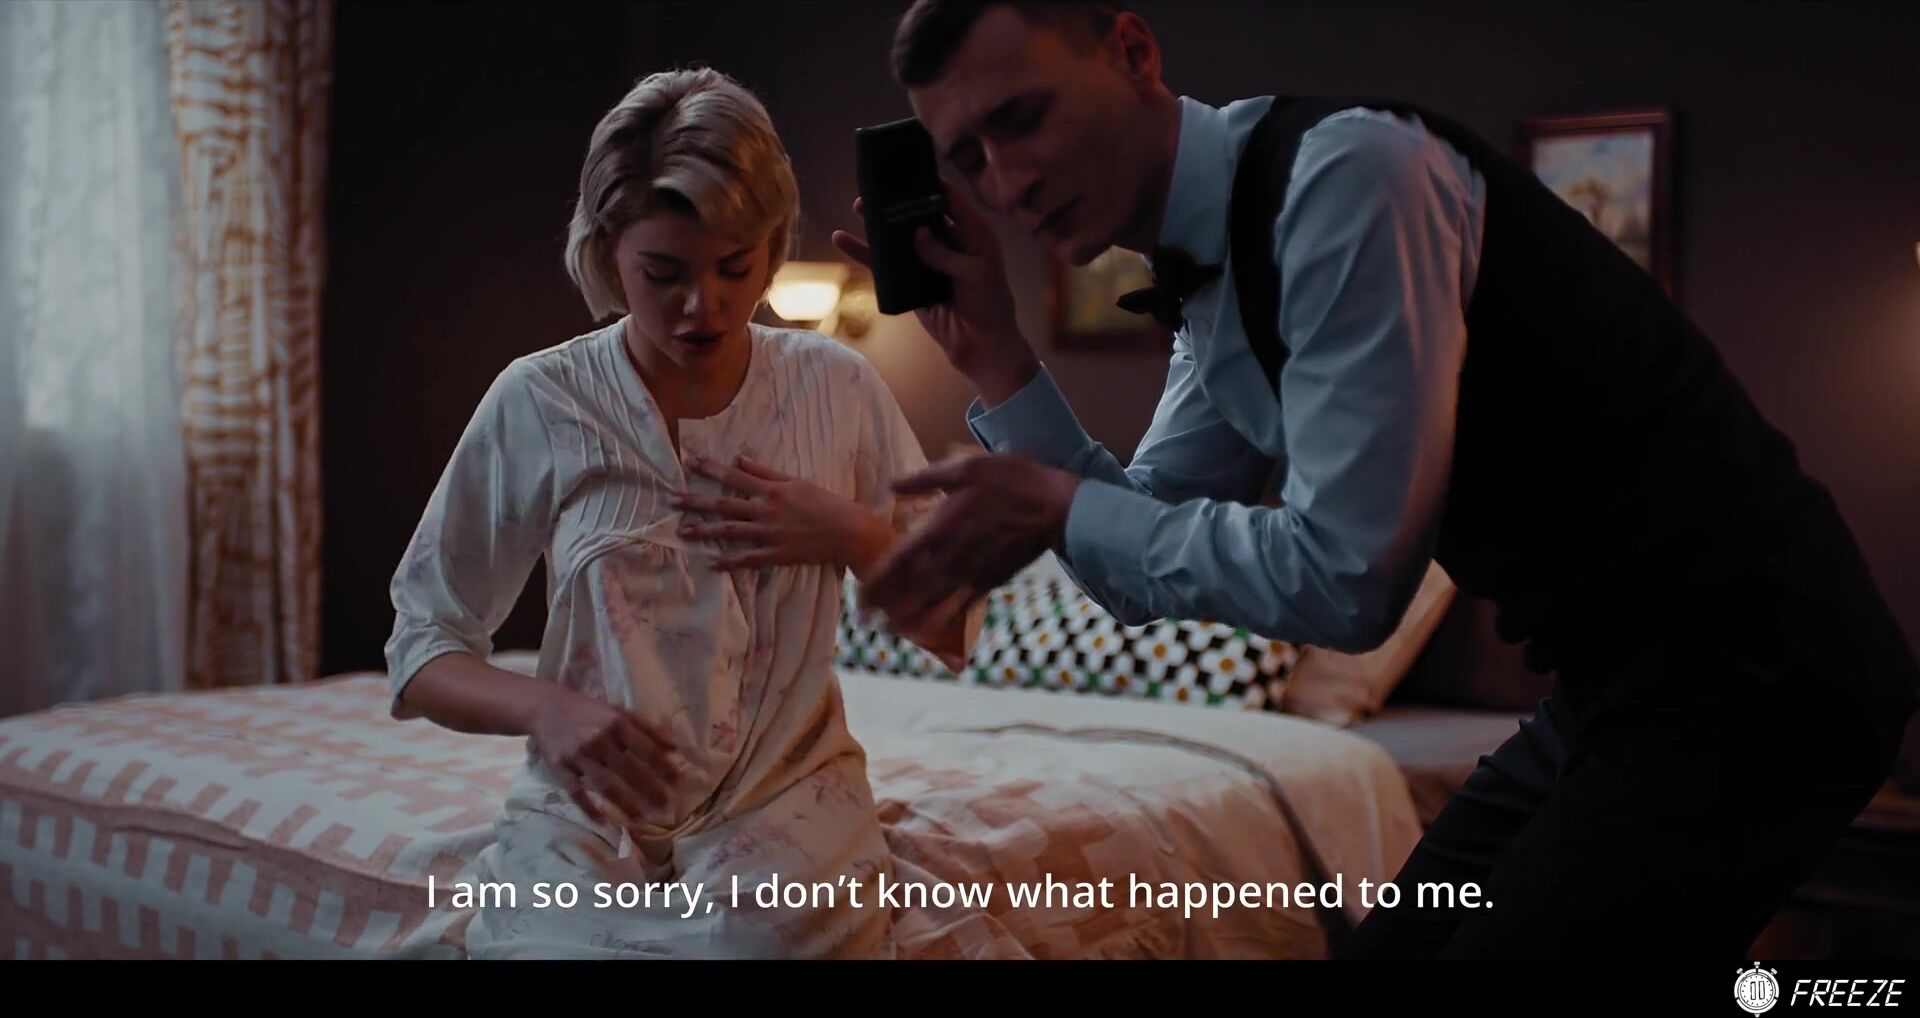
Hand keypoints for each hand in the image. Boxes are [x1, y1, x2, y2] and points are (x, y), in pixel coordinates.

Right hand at [529, 686, 678, 833]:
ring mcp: (578, 755)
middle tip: (666, 810)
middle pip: (628, 770)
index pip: (645, 749)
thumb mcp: (619, 711)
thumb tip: (675, 748)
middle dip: (649, 791)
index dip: (663, 767)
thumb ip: (647, 729)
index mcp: (616, 723)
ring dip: (624, 804)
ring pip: (604, 785)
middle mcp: (598, 739)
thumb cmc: (589, 711)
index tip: (678, 783)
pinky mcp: (560, 768)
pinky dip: (589, 808)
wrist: (545, 707)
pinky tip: (603, 821)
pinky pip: (576, 792)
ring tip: (641, 821)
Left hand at [674, 454, 891, 575]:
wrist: (846, 530)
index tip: (687, 462)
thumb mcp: (795, 480)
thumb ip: (765, 472)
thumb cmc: (824, 502)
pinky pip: (747, 559)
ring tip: (682, 532)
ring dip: (704, 531)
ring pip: (729, 531)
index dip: (709, 468)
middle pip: (723, 504)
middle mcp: (765, 510)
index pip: (733, 475)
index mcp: (771, 490)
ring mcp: (769, 534)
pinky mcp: (776, 554)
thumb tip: (740, 458)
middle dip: (695, 501)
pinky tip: (711, 563)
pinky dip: (729, 561)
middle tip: (671, 500)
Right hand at [831, 180, 1038, 405]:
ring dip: (880, 222)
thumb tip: (918, 234)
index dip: (932, 183)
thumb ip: (947, 254)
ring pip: (899, 235)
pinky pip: (884, 263)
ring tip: (859, 205)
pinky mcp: (909, 280)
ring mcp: (926, 259)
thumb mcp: (976, 275)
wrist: (979, 345)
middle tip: (878, 185)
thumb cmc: (989, 305)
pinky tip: (842, 239)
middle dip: (900, 200)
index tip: (910, 170)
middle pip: (920, 212)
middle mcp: (948, 240)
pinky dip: (864, 252)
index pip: (951, 199)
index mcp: (972, 232)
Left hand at [860, 454, 1081, 632]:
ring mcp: (972, 573)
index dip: (877, 581)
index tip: (858, 594)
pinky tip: (926, 631)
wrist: (1058, 508)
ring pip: (931, 603)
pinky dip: (940, 621)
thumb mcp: (967, 468)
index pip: (899, 561)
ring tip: (886, 632)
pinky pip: (960, 607)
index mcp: (941, 528)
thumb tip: (892, 484)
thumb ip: (926, 479)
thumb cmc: (1013, 481)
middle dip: (884, 607)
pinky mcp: (990, 582)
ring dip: (907, 619)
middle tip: (862, 621)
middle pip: (909, 589)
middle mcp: (952, 557)